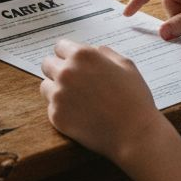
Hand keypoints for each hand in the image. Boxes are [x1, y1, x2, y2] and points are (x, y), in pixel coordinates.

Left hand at [40, 39, 165, 161]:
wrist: (134, 134)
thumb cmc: (134, 99)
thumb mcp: (126, 66)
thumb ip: (106, 53)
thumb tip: (95, 50)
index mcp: (83, 56)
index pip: (60, 46)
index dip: (67, 54)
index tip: (72, 63)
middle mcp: (66, 72)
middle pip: (47, 64)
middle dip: (58, 70)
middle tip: (73, 82)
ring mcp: (59, 95)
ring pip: (45, 86)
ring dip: (56, 89)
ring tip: (77, 99)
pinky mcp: (56, 116)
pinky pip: (51, 108)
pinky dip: (62, 110)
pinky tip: (80, 115)